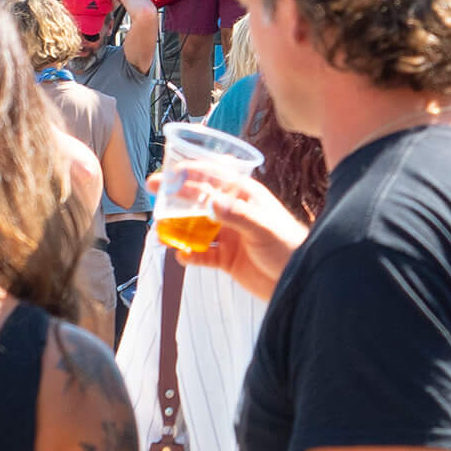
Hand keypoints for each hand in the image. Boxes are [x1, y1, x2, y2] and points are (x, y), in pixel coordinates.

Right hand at [149, 164, 307, 299]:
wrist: (298, 280)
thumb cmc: (288, 245)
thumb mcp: (263, 227)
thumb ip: (238, 215)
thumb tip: (211, 202)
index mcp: (246, 195)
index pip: (216, 175)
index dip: (194, 170)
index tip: (172, 170)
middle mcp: (234, 211)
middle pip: (200, 198)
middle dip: (176, 193)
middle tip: (153, 188)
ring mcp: (229, 235)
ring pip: (196, 227)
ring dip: (177, 227)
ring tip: (159, 230)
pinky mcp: (227, 258)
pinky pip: (201, 254)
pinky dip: (189, 254)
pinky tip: (181, 256)